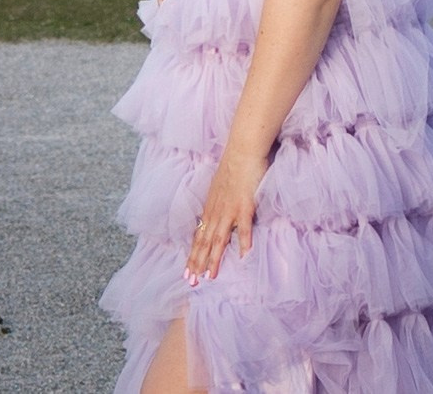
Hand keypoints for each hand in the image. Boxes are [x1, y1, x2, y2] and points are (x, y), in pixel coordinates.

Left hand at [185, 149, 268, 282]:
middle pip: (204, 242)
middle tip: (191, 282)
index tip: (187, 273)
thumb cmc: (232, 166)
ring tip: (210, 276)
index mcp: (210, 208)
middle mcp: (216, 212)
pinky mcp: (245, 205)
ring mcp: (230, 210)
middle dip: (197, 263)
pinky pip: (244, 227)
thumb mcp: (219, 188)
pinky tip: (244, 257)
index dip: (193, 255)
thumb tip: (214, 216)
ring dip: (214, 259)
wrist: (242, 150)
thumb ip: (217, 204)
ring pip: (219, 239)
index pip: (198, 237)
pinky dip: (243, 242)